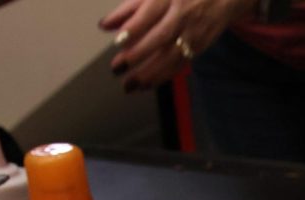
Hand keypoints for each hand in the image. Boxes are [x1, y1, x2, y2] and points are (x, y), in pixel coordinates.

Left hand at [101, 0, 255, 91]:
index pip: (150, 13)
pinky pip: (180, 64)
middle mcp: (183, 14)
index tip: (118, 42)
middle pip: (161, 37)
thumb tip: (105, 26)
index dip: (135, 28)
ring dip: (150, 73)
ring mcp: (193, 33)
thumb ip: (129, 8)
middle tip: (117, 68)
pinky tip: (147, 84)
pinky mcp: (199, 47)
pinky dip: (163, 75)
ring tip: (130, 85)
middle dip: (138, 54)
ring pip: (172, 56)